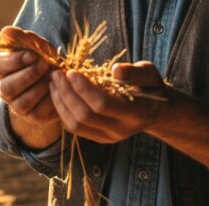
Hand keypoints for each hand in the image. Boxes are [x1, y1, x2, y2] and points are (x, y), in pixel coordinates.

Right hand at [0, 27, 57, 124]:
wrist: (56, 81)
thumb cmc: (41, 59)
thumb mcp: (35, 46)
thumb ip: (22, 38)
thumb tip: (5, 31)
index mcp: (1, 68)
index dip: (15, 61)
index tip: (32, 55)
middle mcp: (4, 89)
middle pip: (8, 87)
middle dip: (28, 75)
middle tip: (44, 65)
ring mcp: (17, 106)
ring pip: (23, 101)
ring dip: (40, 87)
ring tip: (52, 76)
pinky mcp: (33, 116)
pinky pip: (40, 111)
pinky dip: (51, 98)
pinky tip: (57, 87)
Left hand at [49, 61, 168, 143]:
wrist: (154, 110)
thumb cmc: (150, 86)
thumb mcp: (148, 73)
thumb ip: (134, 72)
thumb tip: (115, 70)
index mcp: (134, 113)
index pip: (102, 105)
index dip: (83, 88)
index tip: (70, 71)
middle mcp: (120, 130)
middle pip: (85, 116)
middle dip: (66, 94)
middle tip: (57, 74)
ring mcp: (108, 137)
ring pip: (76, 125)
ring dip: (60, 103)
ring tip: (53, 82)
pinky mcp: (98, 138)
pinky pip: (74, 128)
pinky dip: (62, 111)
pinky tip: (58, 94)